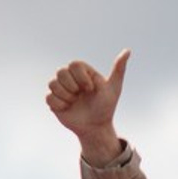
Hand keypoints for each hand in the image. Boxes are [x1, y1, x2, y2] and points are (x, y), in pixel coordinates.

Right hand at [46, 50, 130, 165]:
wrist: (96, 128)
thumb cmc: (106, 108)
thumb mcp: (114, 88)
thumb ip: (119, 69)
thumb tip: (128, 51)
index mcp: (82, 72)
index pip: (74, 64)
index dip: (81, 77)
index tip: (90, 89)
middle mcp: (70, 78)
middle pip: (61, 72)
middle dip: (72, 87)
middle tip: (81, 97)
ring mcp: (61, 89)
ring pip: (53, 84)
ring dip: (66, 96)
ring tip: (75, 103)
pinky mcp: (54, 101)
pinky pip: (49, 98)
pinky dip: (59, 105)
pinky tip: (68, 109)